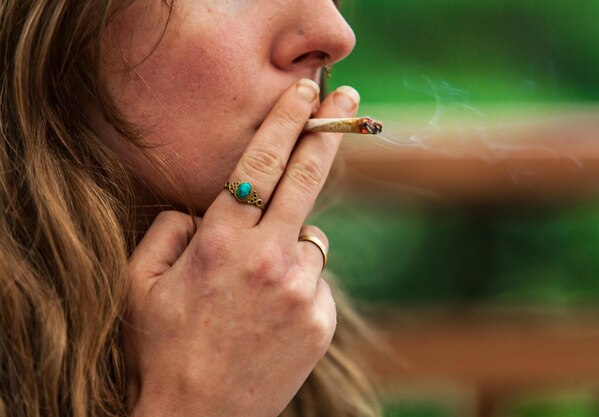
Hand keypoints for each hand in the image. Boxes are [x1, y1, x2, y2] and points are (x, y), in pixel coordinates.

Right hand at [126, 79, 360, 416]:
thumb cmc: (161, 348)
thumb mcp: (139, 283)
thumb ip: (169, 229)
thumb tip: (202, 208)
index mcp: (221, 244)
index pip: (260, 164)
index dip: (286, 121)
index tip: (306, 91)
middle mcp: (268, 260)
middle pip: (307, 178)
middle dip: (328, 131)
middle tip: (348, 99)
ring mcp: (300, 291)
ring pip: (312, 237)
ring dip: (292, 241)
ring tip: (258, 281)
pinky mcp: (320, 320)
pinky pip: (316, 279)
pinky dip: (299, 282)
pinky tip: (271, 311)